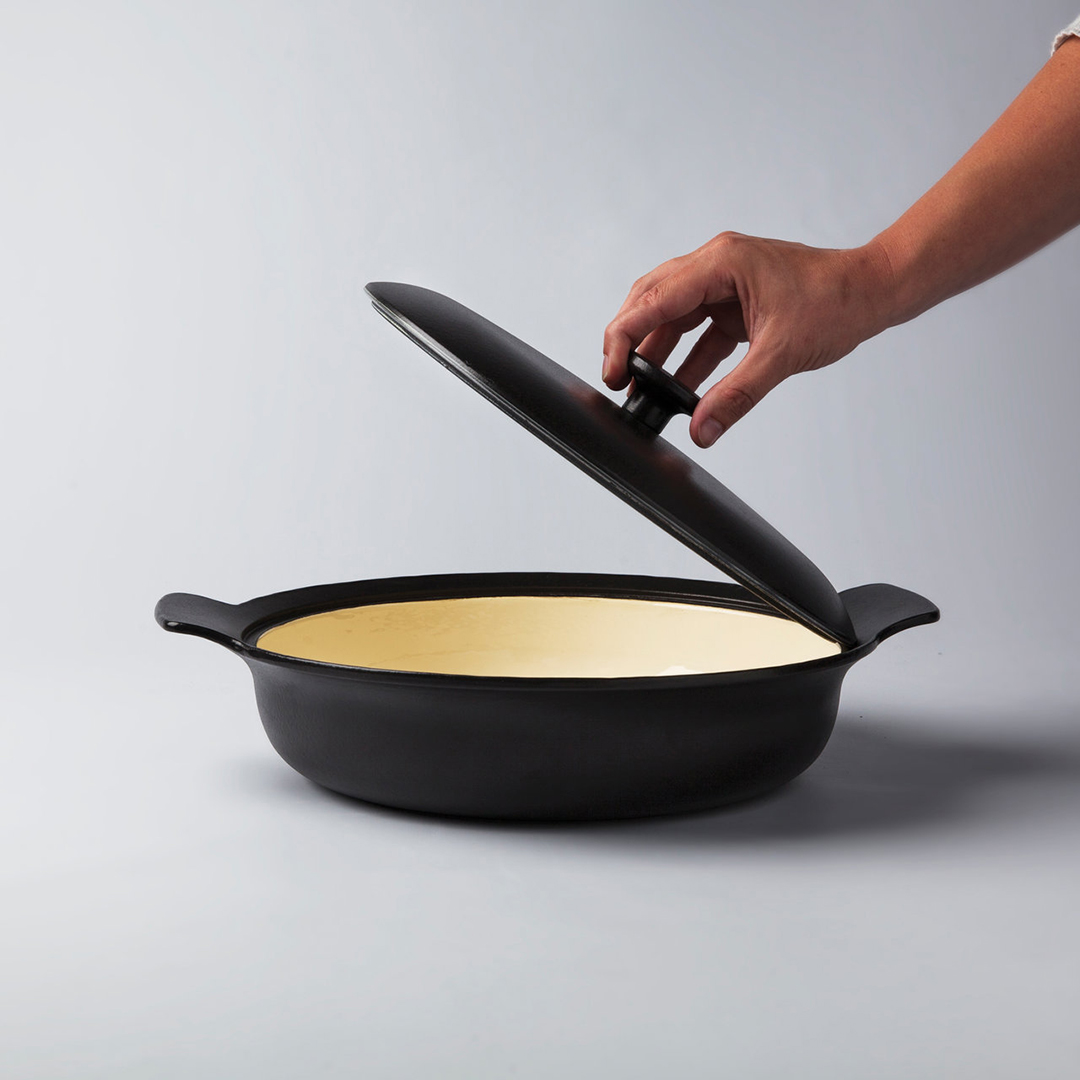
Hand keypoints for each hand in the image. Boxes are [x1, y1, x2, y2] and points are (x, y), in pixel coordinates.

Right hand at [602, 233, 894, 445]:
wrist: (873, 291)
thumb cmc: (836, 303)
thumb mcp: (781, 354)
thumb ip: (736, 395)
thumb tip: (702, 429)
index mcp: (721, 263)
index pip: (655, 298)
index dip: (625, 336)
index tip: (611, 371)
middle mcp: (716, 265)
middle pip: (653, 300)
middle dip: (630, 340)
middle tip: (616, 380)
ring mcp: (725, 282)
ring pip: (672, 316)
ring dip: (656, 352)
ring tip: (641, 389)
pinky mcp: (736, 301)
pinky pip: (698, 330)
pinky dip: (685, 358)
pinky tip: (677, 388)